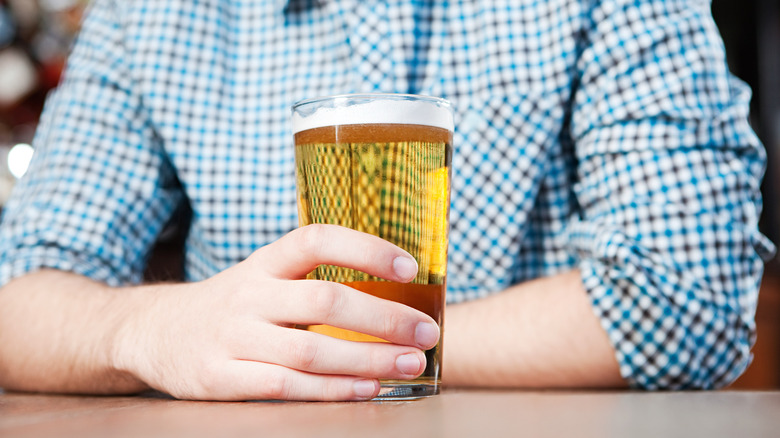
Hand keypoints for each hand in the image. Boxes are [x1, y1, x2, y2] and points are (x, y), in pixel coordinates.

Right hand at [112, 224, 439, 400]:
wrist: (154, 332)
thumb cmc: (232, 305)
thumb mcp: (263, 278)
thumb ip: (311, 281)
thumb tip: (393, 292)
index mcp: (264, 263)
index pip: (316, 240)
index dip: (365, 249)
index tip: (410, 267)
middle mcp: (248, 294)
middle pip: (324, 300)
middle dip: (384, 317)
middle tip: (426, 332)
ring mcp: (232, 338)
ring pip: (310, 349)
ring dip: (368, 359)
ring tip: (410, 364)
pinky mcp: (219, 378)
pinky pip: (286, 386)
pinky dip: (332, 389)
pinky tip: (367, 388)